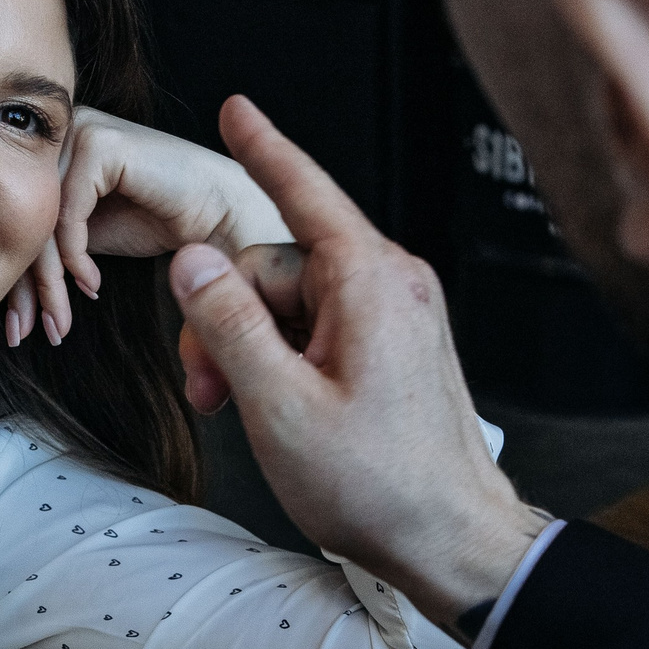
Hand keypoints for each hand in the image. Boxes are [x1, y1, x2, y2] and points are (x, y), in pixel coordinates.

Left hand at [3, 106, 289, 347]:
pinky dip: (75, 258)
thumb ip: (49, 246)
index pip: (16, 215)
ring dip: (51, 284)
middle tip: (28, 335)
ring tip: (60, 324)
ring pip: (40, 221)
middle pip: (22, 218)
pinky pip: (68, 214)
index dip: (16, 276)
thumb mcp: (90, 237)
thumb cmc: (164, 220)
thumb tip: (4, 286)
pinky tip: (93, 286)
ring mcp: (79, 132)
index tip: (19, 328)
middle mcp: (60, 132)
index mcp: (53, 148)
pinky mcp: (100, 144)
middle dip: (27, 288)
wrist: (223, 211)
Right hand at [168, 95, 550, 625]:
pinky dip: (281, 360)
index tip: (236, 108)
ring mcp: (395, 317)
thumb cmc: (380, 484)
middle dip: (226, 318)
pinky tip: (271, 407)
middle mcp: (390, 285)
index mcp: (370, 282)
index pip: (304, 193)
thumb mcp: (278, 405)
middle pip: (275, 266)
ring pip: (290, 303)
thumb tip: (194, 261)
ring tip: (234, 410)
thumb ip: (229, 325)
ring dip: (248, 349)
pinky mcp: (393, 348)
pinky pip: (318, 329)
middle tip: (205, 390)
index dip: (264, 149)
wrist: (453, 539)